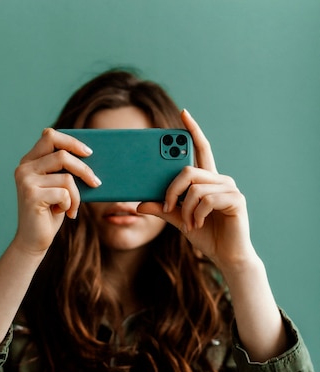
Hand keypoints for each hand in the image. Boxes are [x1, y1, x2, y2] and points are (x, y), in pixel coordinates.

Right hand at [13, 128, 100, 255]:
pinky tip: (63, 213)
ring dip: (77, 196)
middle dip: (84, 169)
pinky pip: (64, 193)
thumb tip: (90, 155)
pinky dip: (70, 205)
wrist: (34, 240)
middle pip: (62, 155)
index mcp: (29, 161)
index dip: (72, 141)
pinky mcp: (31, 195)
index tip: (89, 153)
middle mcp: (24, 168)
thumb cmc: (50, 212)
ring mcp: (26, 181)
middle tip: (96, 183)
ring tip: (72, 208)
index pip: (50, 136)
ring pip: (66, 178)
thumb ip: (65, 170)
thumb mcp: (59, 187)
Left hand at [137, 110, 256, 272]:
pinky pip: (206, 199)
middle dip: (172, 189)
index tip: (183, 113)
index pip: (201, 149)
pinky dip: (196, 215)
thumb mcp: (178, 220)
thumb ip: (162, 208)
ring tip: (188, 224)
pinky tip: (197, 225)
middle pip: (188, 170)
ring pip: (195, 187)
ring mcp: (230, 188)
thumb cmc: (206, 236)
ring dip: (185, 209)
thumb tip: (139, 203)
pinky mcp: (236, 200)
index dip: (193, 131)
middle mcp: (220, 179)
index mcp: (208, 180)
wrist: (227, 256)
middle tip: (168, 207)